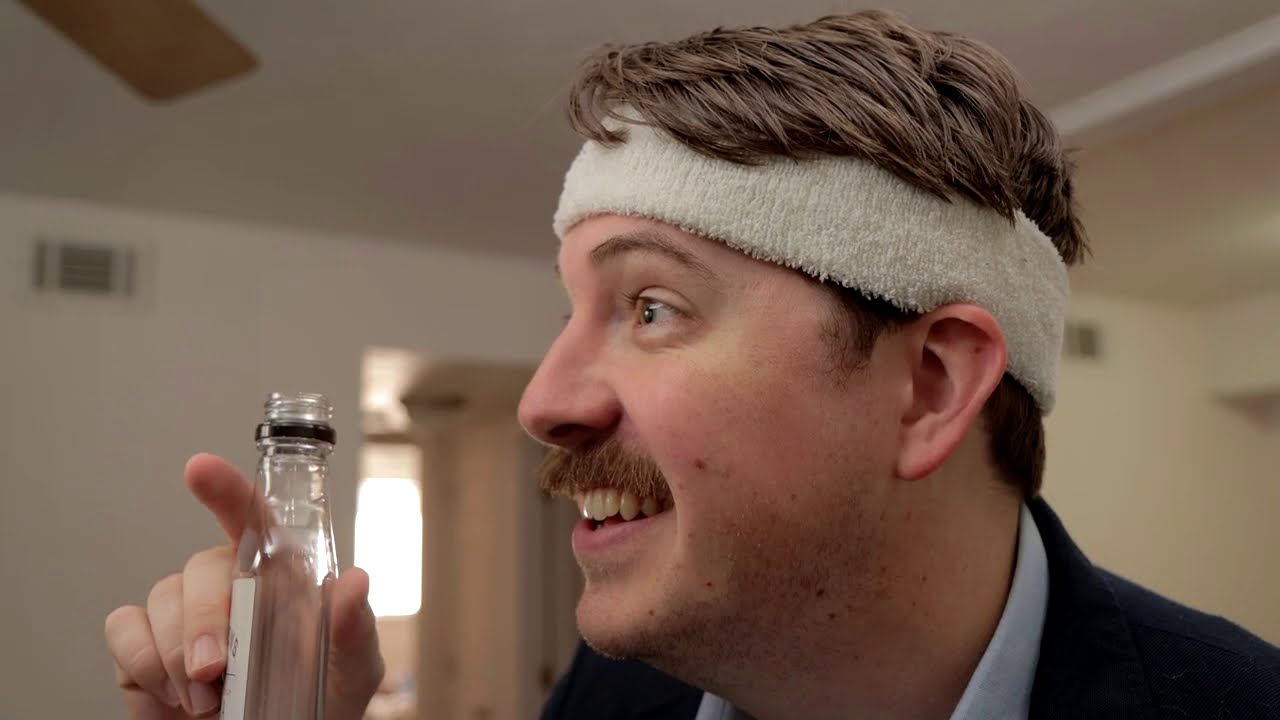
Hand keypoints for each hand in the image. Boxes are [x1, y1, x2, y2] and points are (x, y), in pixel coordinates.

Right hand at [104, 453, 384, 718]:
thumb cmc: (318, 700)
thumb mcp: (353, 668)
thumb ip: (354, 627)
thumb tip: (355, 582)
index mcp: (280, 576)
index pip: (252, 519)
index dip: (226, 490)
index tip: (200, 469)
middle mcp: (228, 585)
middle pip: (202, 568)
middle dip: (205, 620)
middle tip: (215, 671)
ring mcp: (182, 614)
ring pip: (162, 598)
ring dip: (178, 654)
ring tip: (207, 699)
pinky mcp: (142, 646)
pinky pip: (124, 629)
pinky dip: (143, 662)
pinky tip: (173, 693)